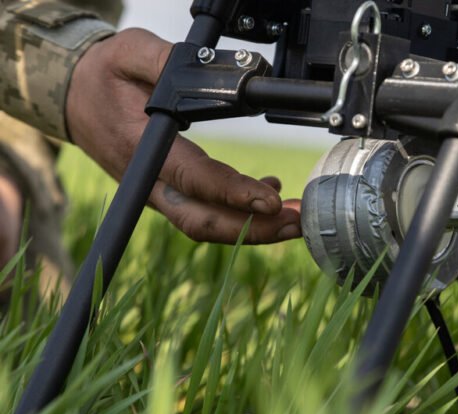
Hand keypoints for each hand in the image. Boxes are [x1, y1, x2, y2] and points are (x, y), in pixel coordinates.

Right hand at [65, 28, 300, 243]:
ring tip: (295, 220)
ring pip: (207, 224)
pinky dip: (240, 215)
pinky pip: (205, 213)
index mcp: (142, 149)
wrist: (73, 97)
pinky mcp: (168, 194)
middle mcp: (150, 182)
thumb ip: (165, 61)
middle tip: (296, 223)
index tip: (271, 200)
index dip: (233, 194)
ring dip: (253, 229)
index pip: (193, 179)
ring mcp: (158, 194)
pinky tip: (269, 197)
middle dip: (254, 230)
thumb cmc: (103, 76)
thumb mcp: (128, 53)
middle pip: (203, 221)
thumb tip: (206, 71)